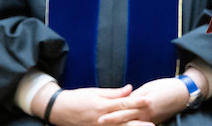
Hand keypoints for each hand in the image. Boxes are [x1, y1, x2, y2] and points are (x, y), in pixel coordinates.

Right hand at [36, 85, 152, 125]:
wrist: (58, 110)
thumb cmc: (77, 98)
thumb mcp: (95, 92)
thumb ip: (114, 93)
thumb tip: (130, 88)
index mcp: (103, 106)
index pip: (124, 104)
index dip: (137, 102)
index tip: (149, 100)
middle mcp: (101, 119)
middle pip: (124, 120)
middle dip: (139, 121)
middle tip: (153, 122)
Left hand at [97, 76, 193, 124]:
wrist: (184, 93)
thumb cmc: (166, 87)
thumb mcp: (150, 88)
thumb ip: (135, 95)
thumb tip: (122, 100)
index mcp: (144, 103)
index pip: (125, 108)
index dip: (112, 113)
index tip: (100, 116)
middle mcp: (146, 114)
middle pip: (126, 119)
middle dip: (112, 121)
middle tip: (99, 123)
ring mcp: (150, 120)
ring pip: (132, 124)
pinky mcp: (154, 122)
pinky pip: (140, 125)